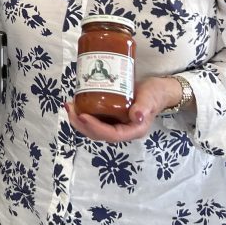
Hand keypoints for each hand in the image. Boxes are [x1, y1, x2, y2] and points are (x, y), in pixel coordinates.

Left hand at [64, 76, 183, 142]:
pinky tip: (75, 103)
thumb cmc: (155, 94)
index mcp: (133, 131)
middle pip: (98, 134)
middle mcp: (122, 131)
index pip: (112, 135)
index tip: (83, 116)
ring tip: (69, 106)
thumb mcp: (150, 98)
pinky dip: (83, 113)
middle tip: (70, 109)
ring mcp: (115, 125)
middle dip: (81, 124)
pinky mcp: (110, 117)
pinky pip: (94, 119)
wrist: (156, 90)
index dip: (96, 128)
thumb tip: (137, 117)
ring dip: (79, 120)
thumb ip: (144, 108)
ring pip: (93, 128)